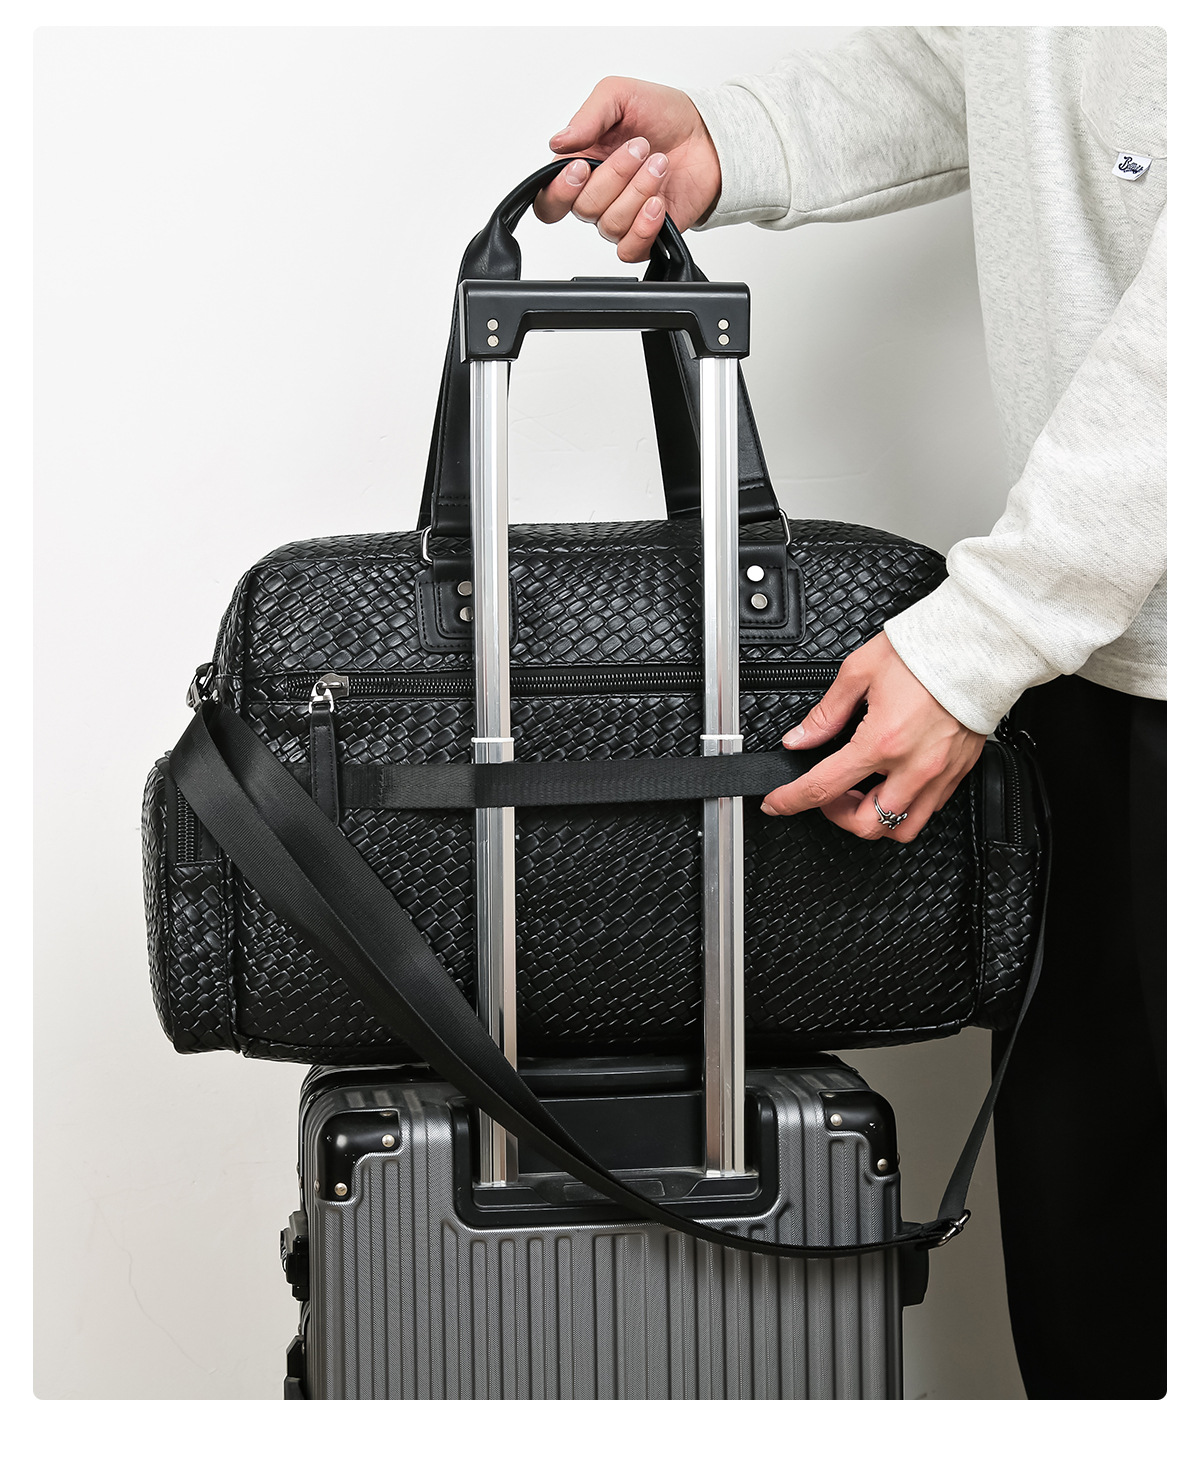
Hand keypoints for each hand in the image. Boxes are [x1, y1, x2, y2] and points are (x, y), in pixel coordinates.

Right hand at [534, 76, 721, 261]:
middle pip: (584, 208)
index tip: (582, 166)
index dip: (559, 191)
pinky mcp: (645, 236)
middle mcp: (597, 197)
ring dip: (638, 191)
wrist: (707, 135)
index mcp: (581, 167)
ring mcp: (621, 218)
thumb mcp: (620, 96)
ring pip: (610, 224)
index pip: (549, 200)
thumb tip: (558, 143)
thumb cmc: (662, 115)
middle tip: (640, 148)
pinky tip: (659, 203)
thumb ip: (587, 117)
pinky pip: (629, 249)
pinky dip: (644, 227)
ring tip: (660, 164)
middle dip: (615, 176)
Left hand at [760, 632, 985, 842]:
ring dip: (874, 819)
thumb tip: (801, 739)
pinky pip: (929, 809)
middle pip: (866, 824)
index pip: (824, 787)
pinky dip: (904, 806)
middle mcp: (913, 767)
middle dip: (838, 815)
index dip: (791, 800)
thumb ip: (826, 713)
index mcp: (882, 741)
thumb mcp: (859, 672)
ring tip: (862, 793)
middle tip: (829, 793)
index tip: (777, 804)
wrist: (977, 646)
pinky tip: (892, 782)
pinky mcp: (959, 772)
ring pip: (902, 828)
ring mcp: (939, 774)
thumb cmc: (925, 653)